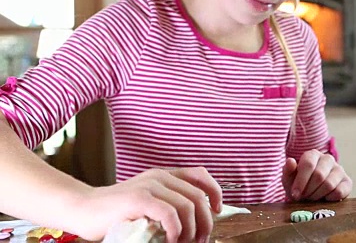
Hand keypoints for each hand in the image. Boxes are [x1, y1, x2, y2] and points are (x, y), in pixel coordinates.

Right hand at [70, 167, 221, 242]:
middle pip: (197, 196)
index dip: (215, 191)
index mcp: (164, 175)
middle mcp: (159, 176)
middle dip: (205, 221)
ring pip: (187, 205)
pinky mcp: (139, 198)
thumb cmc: (116, 212)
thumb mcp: (148, 203)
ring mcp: (149, 186)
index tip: (217, 210)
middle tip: (201, 240)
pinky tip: (171, 240)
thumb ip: (168, 204)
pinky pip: (170, 213)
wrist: (83, 210)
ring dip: (191, 230)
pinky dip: (176, 230)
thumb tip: (196, 221)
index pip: (200, 175)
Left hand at [282, 149, 351, 201]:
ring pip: (329, 184)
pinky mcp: (347, 182)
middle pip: (319, 175)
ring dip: (318, 195)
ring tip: (313, 198)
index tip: (294, 195)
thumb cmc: (300, 185)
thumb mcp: (289, 179)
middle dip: (309, 190)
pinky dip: (329, 199)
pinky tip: (324, 198)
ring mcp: (339, 169)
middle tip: (304, 197)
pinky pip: (339, 192)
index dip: (301, 181)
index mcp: (313, 154)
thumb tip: (290, 161)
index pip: (308, 164)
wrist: (312, 196)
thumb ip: (288, 170)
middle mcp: (328, 159)